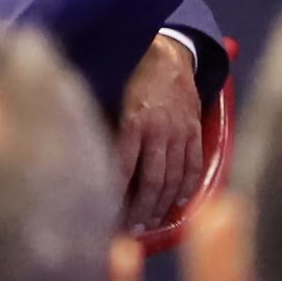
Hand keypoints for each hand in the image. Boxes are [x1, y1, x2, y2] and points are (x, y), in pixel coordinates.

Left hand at [114, 37, 212, 231]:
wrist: (169, 53)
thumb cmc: (131, 75)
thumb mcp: (110, 96)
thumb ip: (102, 128)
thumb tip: (86, 164)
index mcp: (132, 121)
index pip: (121, 170)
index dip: (114, 197)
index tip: (105, 216)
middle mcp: (158, 130)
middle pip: (150, 183)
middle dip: (139, 210)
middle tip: (129, 228)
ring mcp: (180, 132)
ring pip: (173, 180)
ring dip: (161, 206)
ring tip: (150, 222)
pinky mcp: (195, 131)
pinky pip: (194, 167)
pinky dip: (187, 189)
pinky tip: (179, 205)